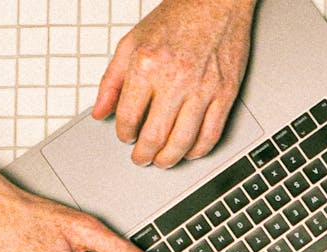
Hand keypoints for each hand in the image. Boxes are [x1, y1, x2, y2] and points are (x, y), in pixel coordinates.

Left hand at [92, 0, 255, 168]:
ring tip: (162, 161)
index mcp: (147, 65)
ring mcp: (203, 89)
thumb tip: (100, 112)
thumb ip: (112, 80)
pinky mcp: (225, 93)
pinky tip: (190, 151)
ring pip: (183, 141)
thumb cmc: (178, 18)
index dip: (123, 134)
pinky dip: (199, 150)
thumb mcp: (131, 42)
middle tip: (141, 158)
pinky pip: (212, 133)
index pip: (128, 116)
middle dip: (144, 154)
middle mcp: (175, 79)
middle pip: (155, 135)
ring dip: (169, 158)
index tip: (126, 137)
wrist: (216, 2)